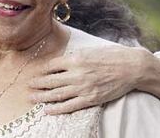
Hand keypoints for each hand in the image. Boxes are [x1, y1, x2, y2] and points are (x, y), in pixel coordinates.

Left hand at [28, 46, 149, 114]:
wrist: (132, 67)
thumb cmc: (111, 56)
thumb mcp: (89, 50)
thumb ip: (74, 56)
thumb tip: (61, 60)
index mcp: (75, 58)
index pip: (51, 65)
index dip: (41, 70)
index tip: (34, 73)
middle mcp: (76, 73)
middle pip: (50, 80)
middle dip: (37, 83)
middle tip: (28, 86)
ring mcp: (83, 87)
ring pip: (57, 94)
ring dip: (42, 96)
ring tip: (32, 97)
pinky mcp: (91, 98)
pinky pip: (70, 106)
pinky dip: (57, 109)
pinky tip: (47, 110)